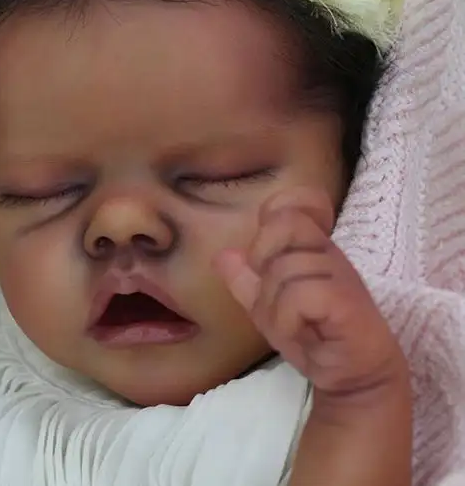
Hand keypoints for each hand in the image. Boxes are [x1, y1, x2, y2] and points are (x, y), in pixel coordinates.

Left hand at [214, 187, 404, 398]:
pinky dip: (286, 320)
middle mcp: (327, 251)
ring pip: (283, 267)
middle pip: (282, 223)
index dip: (276, 212)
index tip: (273, 253)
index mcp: (310, 246)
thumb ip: (245, 280)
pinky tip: (301, 332)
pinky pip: (297, 295)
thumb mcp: (268, 307)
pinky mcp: (346, 301)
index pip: (293, 201)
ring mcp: (340, 273)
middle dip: (264, 261)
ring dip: (274, 305)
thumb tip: (223, 254)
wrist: (354, 377)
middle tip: (277, 296)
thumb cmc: (313, 336)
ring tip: (292, 325)